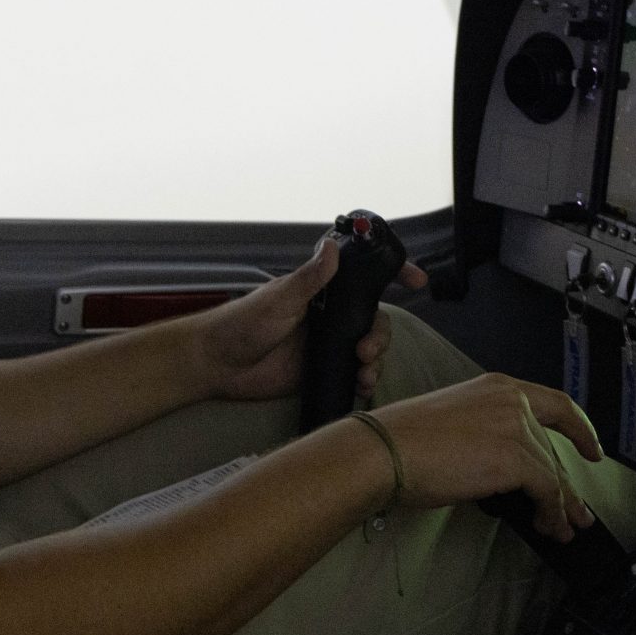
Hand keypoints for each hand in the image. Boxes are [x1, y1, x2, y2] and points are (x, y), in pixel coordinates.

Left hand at [190, 234, 427, 403]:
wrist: (218, 365)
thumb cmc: (242, 323)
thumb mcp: (278, 299)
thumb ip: (309, 278)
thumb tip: (333, 247)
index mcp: (322, 292)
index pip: (364, 279)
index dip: (393, 275)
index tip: (417, 280)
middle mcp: (330, 316)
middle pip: (375, 320)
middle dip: (381, 335)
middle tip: (365, 350)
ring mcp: (328, 345)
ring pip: (370, 348)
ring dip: (376, 360)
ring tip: (364, 373)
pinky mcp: (322, 372)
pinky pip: (355, 374)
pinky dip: (365, 380)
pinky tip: (362, 387)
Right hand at [365, 375, 603, 540]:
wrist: (384, 452)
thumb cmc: (401, 442)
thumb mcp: (455, 424)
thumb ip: (488, 435)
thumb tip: (505, 471)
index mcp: (497, 387)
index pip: (555, 404)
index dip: (580, 429)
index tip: (592, 450)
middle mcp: (513, 401)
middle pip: (554, 448)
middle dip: (568, 486)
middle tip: (578, 512)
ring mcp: (516, 428)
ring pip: (553, 473)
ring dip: (560, 507)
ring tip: (562, 529)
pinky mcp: (516, 459)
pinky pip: (547, 491)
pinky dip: (550, 512)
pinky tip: (545, 527)